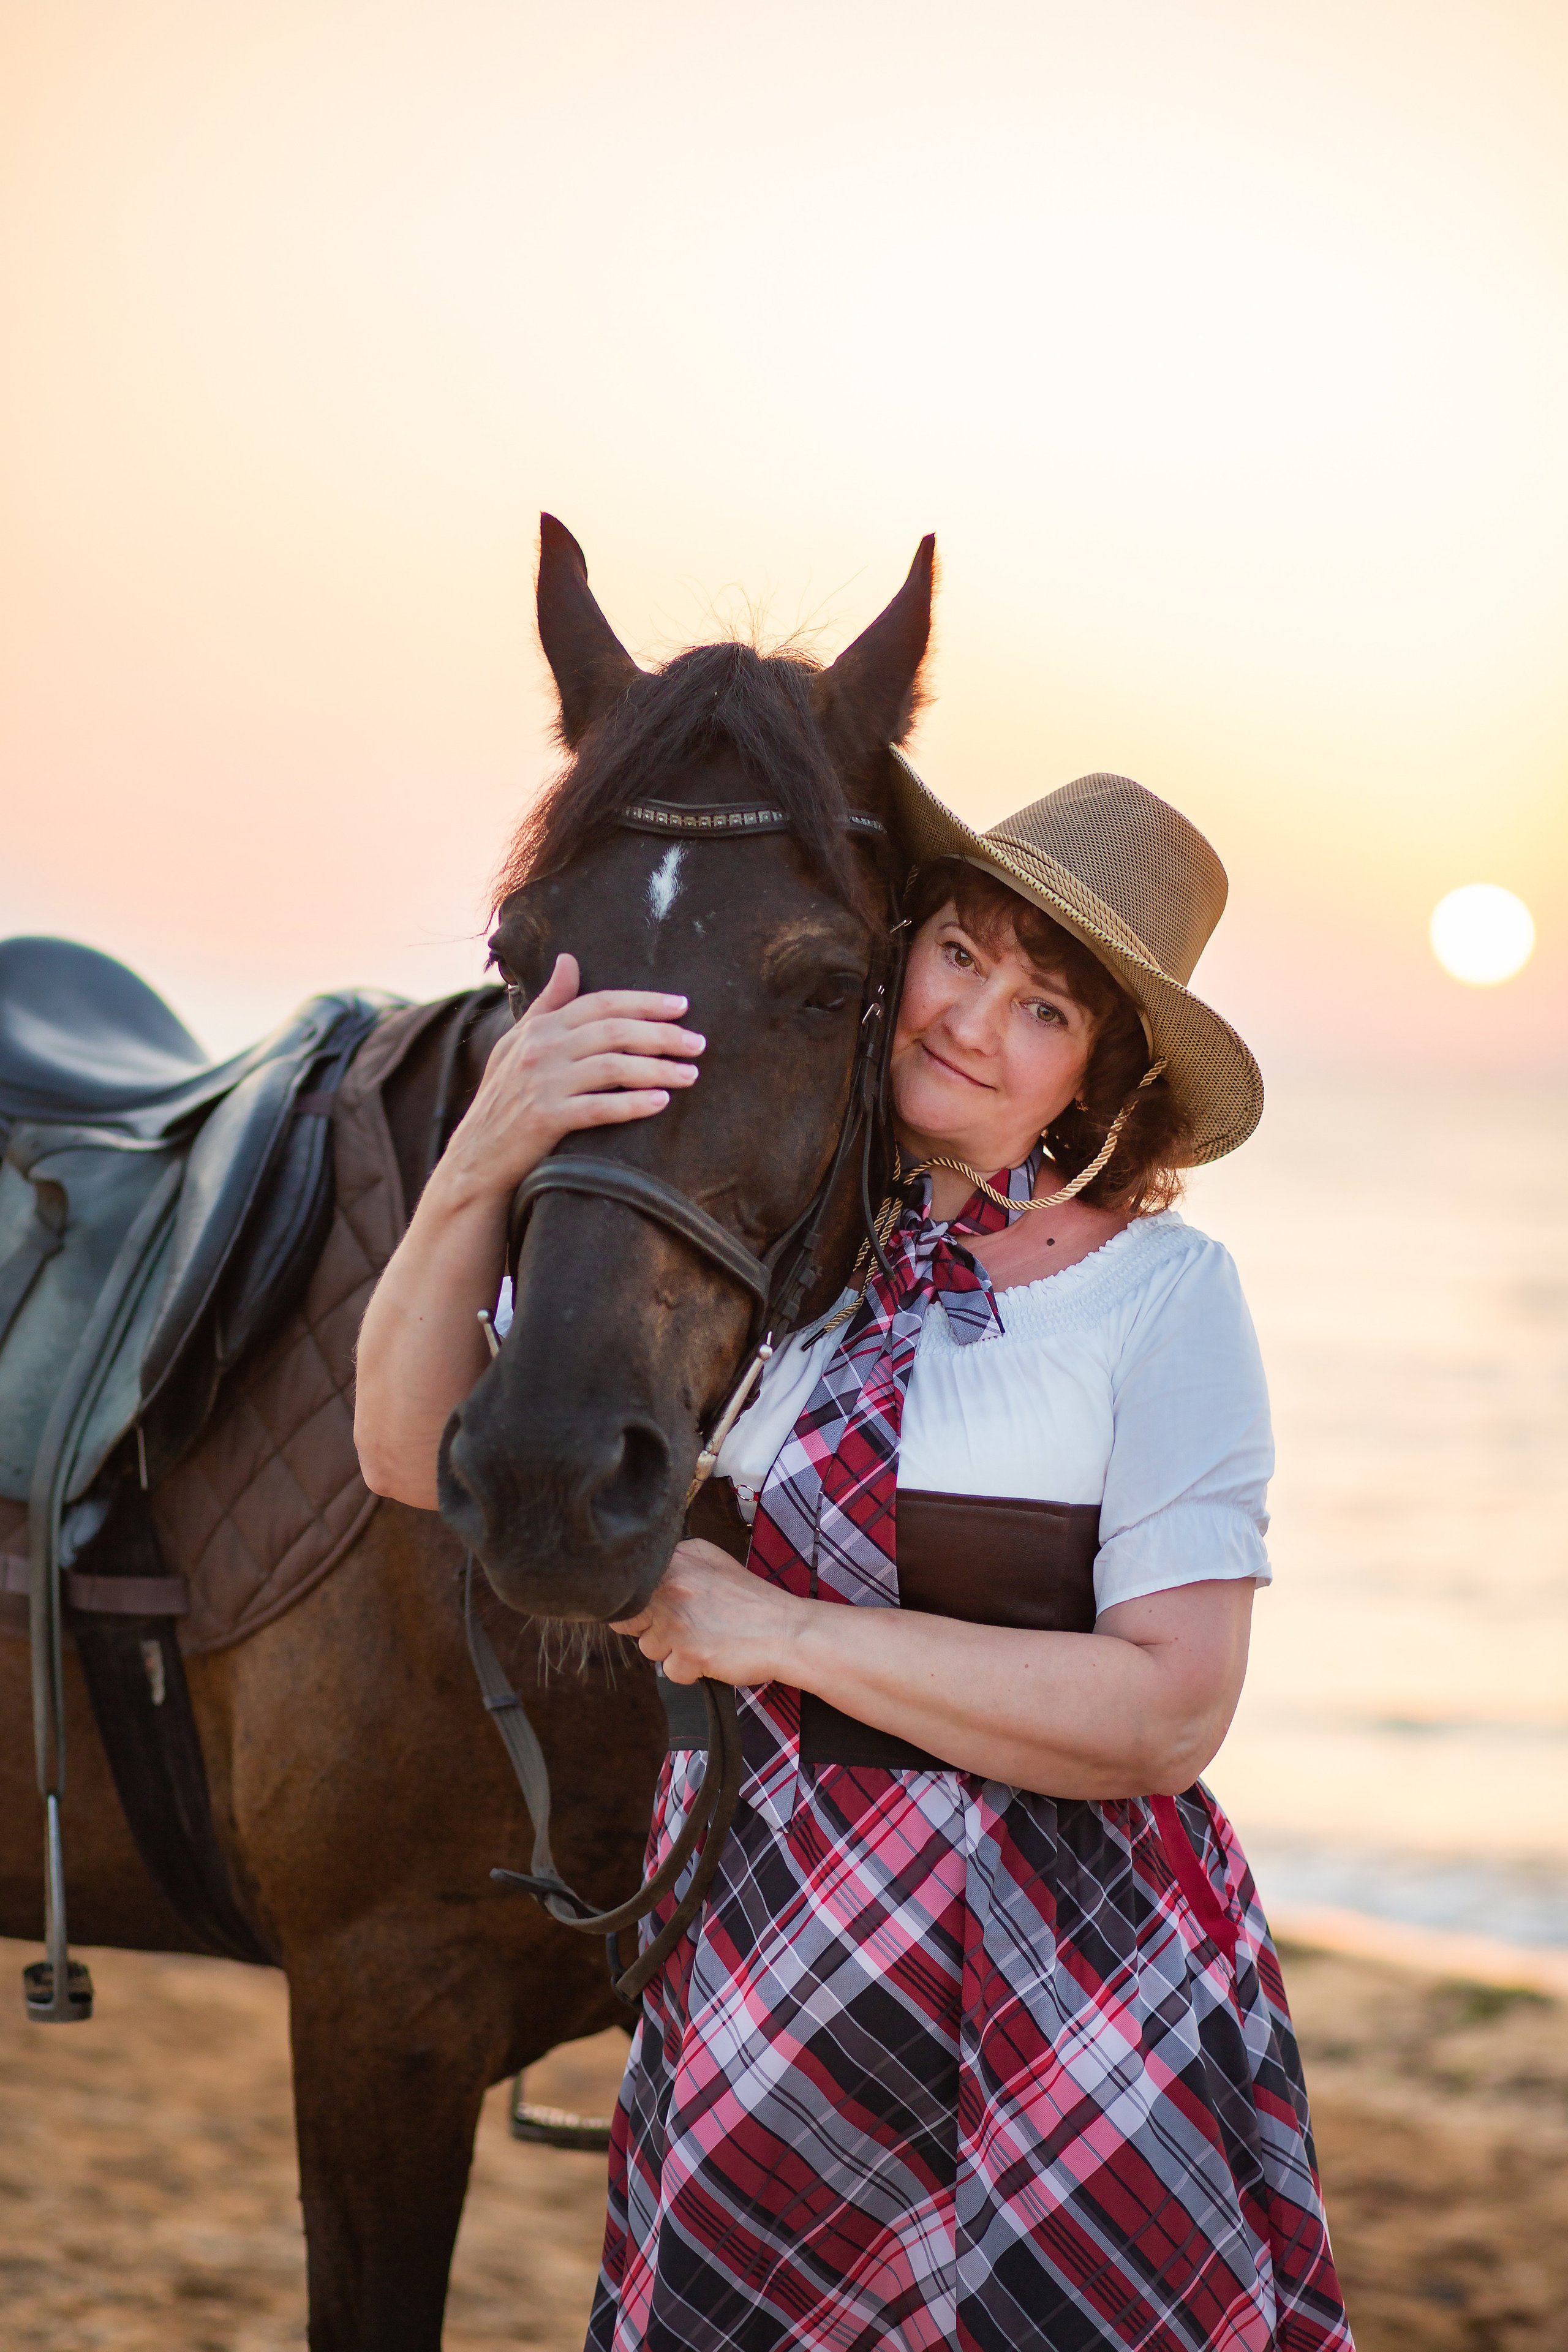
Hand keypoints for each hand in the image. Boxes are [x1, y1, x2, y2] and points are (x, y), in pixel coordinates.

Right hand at [436, 954, 705, 1203]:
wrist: (477, 1154)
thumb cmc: (503, 1095)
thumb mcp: (518, 1041)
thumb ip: (549, 1003)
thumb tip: (569, 960)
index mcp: (540, 1027)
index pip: (601, 1003)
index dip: (644, 1002)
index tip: (682, 1006)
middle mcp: (542, 1049)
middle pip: (614, 1032)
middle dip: (662, 1035)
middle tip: (698, 1043)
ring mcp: (543, 1084)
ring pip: (613, 1068)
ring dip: (658, 1069)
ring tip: (690, 1074)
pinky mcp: (546, 1119)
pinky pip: (599, 1108)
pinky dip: (633, 1104)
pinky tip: (661, 1102)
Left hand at [612, 1538, 805, 1687]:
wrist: (787, 1630)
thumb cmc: (751, 1602)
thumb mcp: (713, 1563)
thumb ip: (674, 1566)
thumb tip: (638, 1585)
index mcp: (677, 1559)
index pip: (629, 1588)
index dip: (643, 1605)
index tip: (665, 1610)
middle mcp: (672, 1585)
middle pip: (633, 1620)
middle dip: (656, 1629)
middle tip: (690, 1627)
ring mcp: (678, 1620)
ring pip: (649, 1649)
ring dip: (672, 1652)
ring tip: (704, 1641)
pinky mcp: (688, 1653)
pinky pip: (670, 1672)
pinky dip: (688, 1671)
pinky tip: (711, 1657)